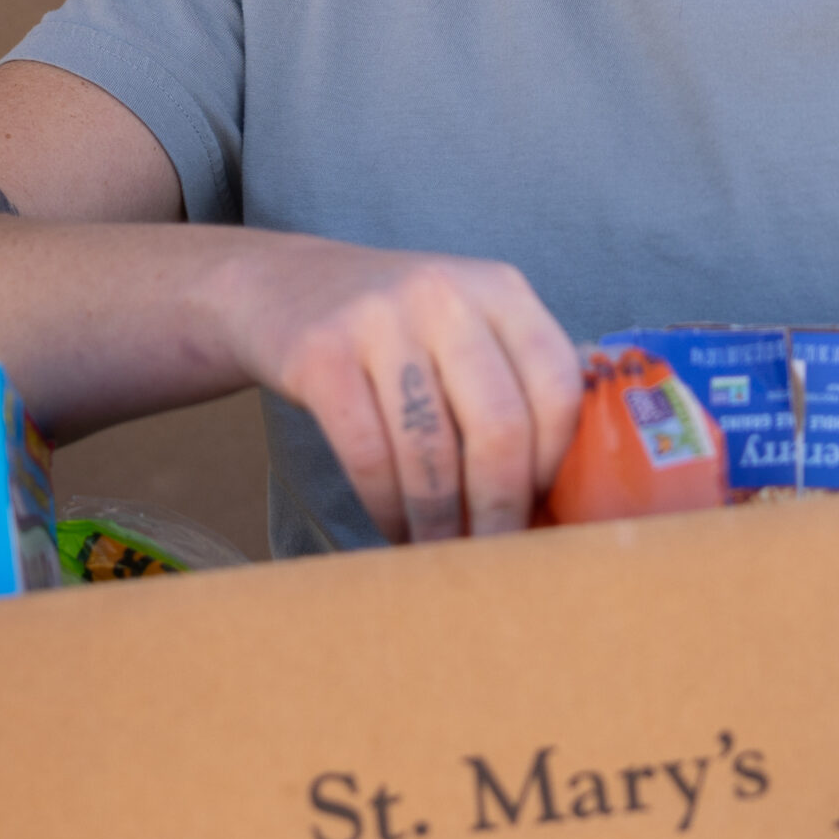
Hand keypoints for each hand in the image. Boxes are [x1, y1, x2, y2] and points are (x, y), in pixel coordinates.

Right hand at [201, 238, 582, 540]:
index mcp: (501, 289)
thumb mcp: (464, 324)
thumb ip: (512, 381)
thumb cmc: (393, 327)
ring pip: (431, 450)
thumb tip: (561, 496)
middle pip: (500, 425)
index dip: (555, 463)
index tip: (544, 510)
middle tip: (495, 553)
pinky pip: (369, 455)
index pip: (558, 386)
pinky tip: (394, 527)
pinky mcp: (321, 354)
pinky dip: (387, 507)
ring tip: (439, 550)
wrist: (278, 285)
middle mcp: (446, 294)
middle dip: (501, 508)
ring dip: (438, 520)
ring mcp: (379, 319)